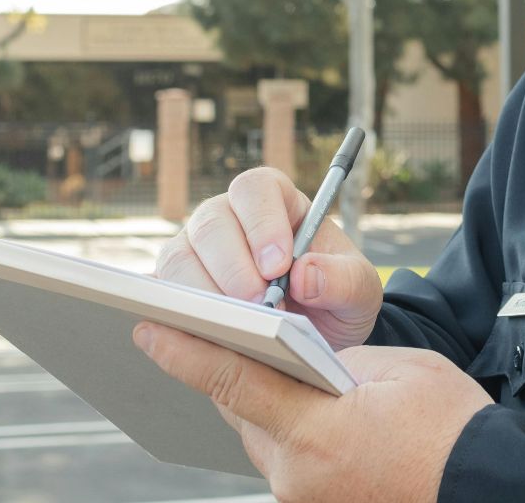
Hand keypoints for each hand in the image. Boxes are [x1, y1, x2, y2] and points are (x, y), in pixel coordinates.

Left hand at [133, 322, 492, 502]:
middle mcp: (297, 475)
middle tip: (215, 333)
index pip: (234, 382)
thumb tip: (303, 359)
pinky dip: (289, 434)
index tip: (150, 329)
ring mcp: (304, 498)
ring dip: (263, 407)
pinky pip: (286, 462)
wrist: (488, 487)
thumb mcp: (399, 371)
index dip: (188, 352)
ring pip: (262, 439)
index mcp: (317, 431)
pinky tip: (310, 415)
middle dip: (231, 373)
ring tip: (274, 371)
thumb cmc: (455, 426)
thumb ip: (337, 361)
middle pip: (241, 412)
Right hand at [154, 167, 383, 348]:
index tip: (278, 265)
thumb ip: (343, 279)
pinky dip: (179, 315)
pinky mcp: (177, 288)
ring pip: (179, 257)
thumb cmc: (335, 297)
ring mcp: (196, 251)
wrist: (318, 335)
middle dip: (233, 266)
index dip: (262, 222)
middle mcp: (229, 218)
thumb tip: (304, 275)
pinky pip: (164, 295)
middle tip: (259, 305)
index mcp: (276, 201)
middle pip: (211, 222)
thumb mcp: (360, 291)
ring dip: (205, 293)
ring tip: (238, 326)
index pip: (256, 189)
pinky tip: (205, 336)